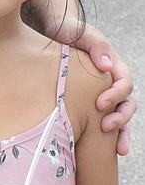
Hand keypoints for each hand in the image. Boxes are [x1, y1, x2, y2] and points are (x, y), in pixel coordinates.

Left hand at [55, 18, 135, 154]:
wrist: (56, 33)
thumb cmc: (72, 32)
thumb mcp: (84, 34)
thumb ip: (97, 47)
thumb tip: (106, 67)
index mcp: (114, 66)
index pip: (124, 83)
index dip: (115, 95)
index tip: (99, 104)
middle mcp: (113, 82)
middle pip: (127, 104)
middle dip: (120, 118)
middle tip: (105, 126)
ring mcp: (104, 94)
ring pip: (121, 116)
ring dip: (121, 133)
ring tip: (117, 150)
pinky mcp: (92, 103)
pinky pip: (105, 120)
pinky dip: (108, 137)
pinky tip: (106, 152)